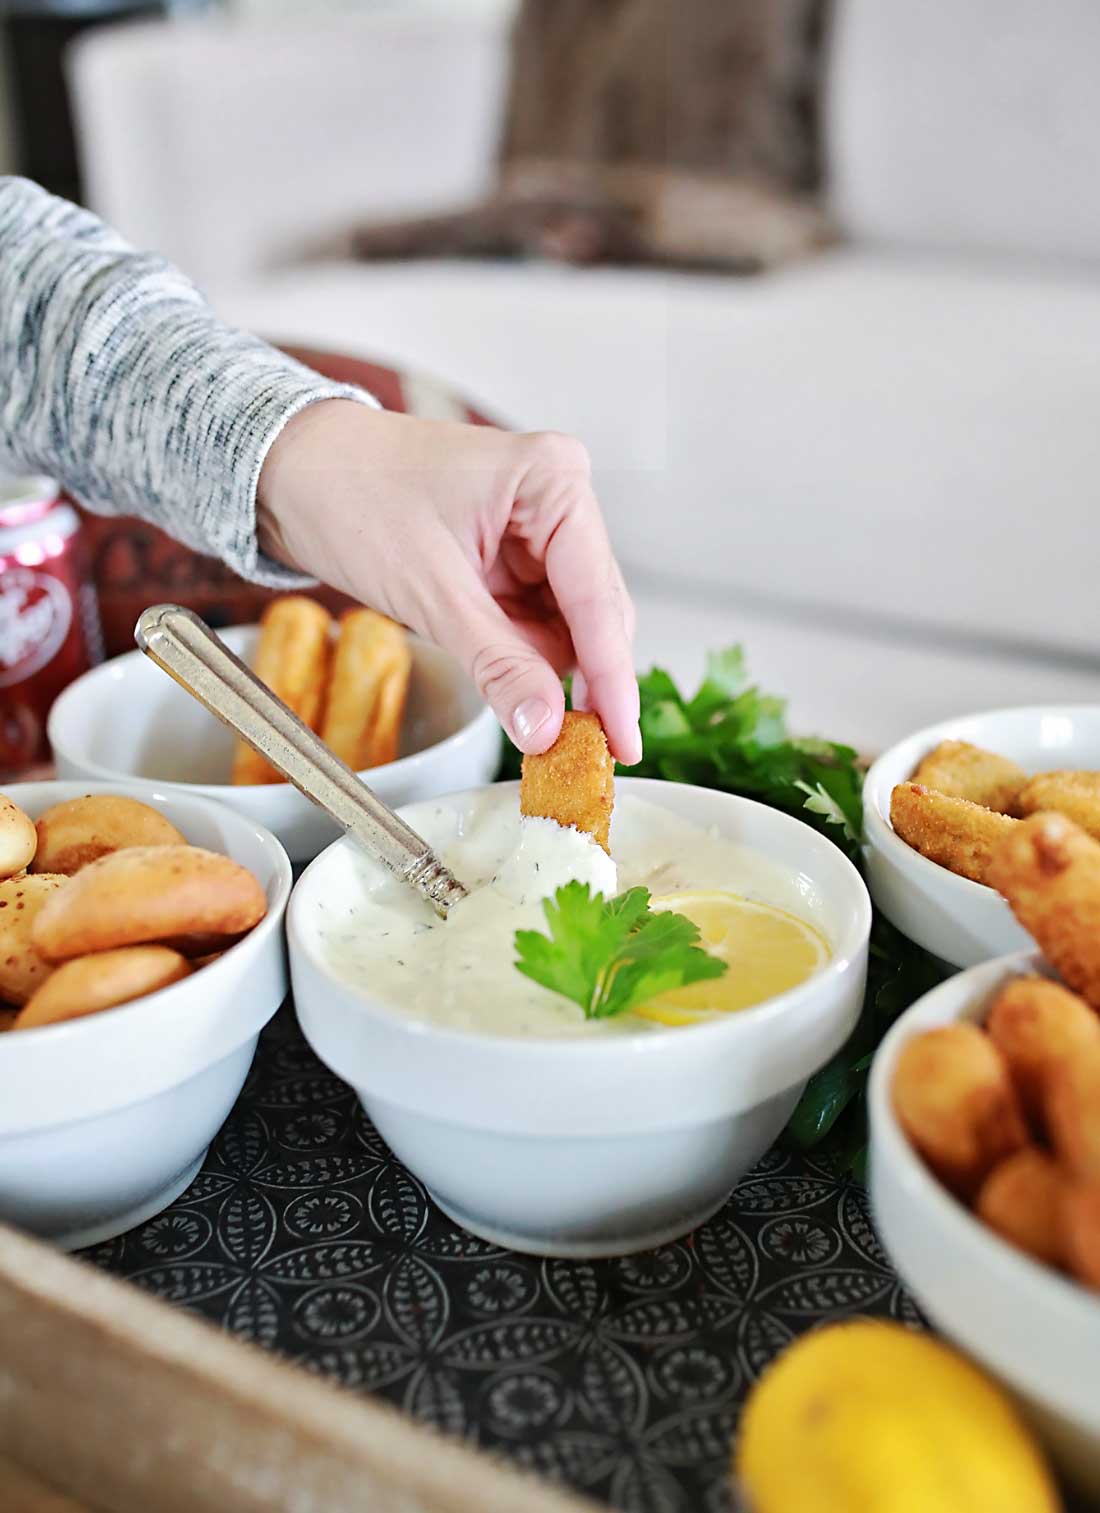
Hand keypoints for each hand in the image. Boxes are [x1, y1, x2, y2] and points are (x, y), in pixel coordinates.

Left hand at [257, 400, 639, 762]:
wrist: (289, 468)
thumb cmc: (350, 492)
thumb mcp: (429, 590)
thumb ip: (497, 662)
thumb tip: (545, 728)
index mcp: (553, 481)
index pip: (600, 599)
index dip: (614, 681)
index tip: (623, 744)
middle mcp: (556, 500)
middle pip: (596, 614)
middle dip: (585, 683)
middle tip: (580, 755)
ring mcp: (535, 531)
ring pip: (568, 626)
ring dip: (548, 674)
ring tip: (533, 722)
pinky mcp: (508, 558)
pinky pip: (534, 623)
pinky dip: (523, 661)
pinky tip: (513, 690)